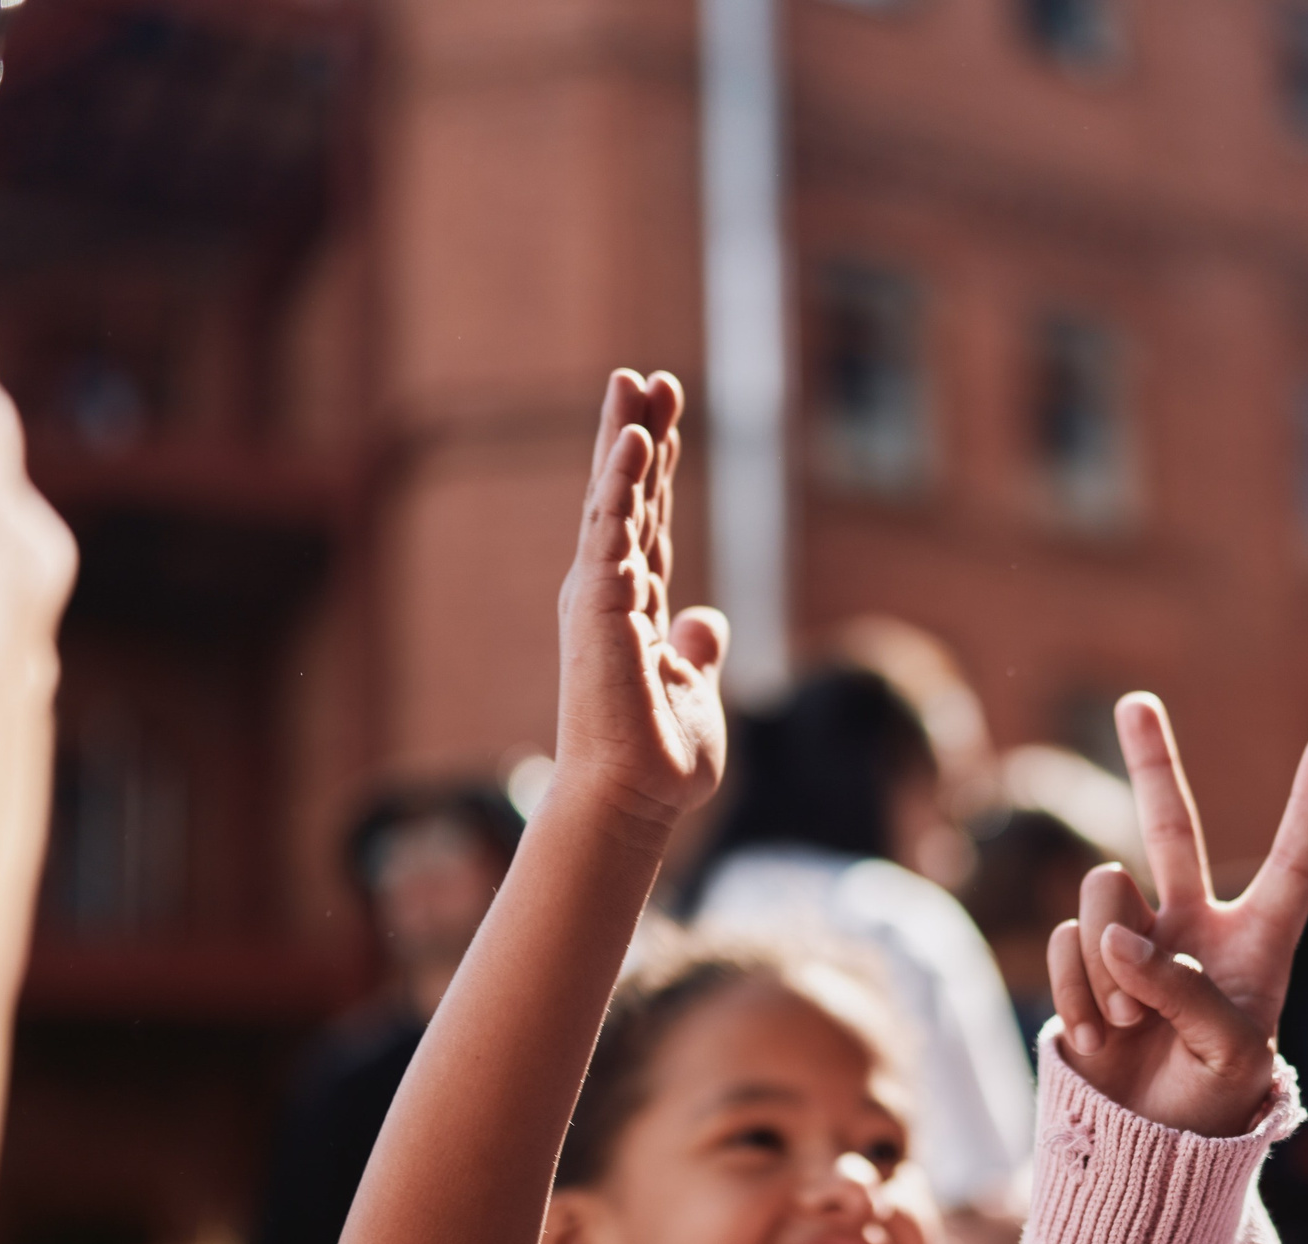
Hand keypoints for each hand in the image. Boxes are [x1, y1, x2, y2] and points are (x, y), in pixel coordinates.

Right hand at [550, 369, 726, 836]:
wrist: (634, 802)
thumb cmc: (659, 760)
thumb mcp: (694, 691)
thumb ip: (697, 651)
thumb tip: (708, 622)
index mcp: (635, 608)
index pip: (649, 521)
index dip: (658, 470)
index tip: (664, 415)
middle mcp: (611, 594)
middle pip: (626, 498)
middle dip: (636, 435)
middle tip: (646, 377)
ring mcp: (601, 599)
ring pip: (614, 502)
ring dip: (624, 440)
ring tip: (634, 384)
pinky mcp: (599, 611)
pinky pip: (612, 533)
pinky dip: (622, 484)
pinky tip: (635, 441)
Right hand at [1048, 694, 1307, 1135]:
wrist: (1145, 1154)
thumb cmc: (1213, 1110)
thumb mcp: (1229, 1058)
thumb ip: (1182, 991)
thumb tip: (1112, 936)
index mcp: (1258, 944)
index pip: (1293, 862)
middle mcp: (1192, 927)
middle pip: (1170, 827)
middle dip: (1150, 761)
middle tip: (1135, 701)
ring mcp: (1130, 943)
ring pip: (1104, 897)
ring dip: (1110, 967)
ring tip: (1131, 1026)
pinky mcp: (1080, 968)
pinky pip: (1067, 948)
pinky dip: (1078, 995)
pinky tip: (1100, 1037)